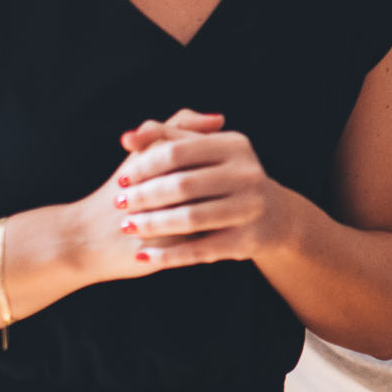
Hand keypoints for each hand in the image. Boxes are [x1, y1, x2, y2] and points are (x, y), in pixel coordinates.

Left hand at [114, 114, 307, 269]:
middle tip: (119, 204)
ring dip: (153, 224)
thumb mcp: (204, 150)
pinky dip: (169, 254)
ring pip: (191, 218)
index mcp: (233, 145)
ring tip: (127, 226)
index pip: (177, 152)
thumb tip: (128, 138)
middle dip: (145, 196)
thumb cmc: (224, 176)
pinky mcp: (247, 240)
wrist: (272, 215)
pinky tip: (144, 255)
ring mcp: (250, 207)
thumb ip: (165, 136)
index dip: (144, 165)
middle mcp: (247, 173)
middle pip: (183, 185)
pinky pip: (201, 249)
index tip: (121, 178)